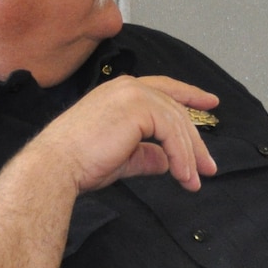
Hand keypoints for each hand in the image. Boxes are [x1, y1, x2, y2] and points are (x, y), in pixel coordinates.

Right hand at [30, 75, 219, 193]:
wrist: (57, 166)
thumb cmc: (80, 163)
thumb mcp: (122, 157)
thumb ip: (146, 155)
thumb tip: (167, 162)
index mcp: (120, 92)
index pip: (163, 88)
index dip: (189, 94)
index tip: (210, 101)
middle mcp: (127, 86)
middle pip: (175, 109)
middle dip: (195, 141)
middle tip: (208, 167)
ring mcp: (133, 94)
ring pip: (177, 123)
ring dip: (190, 155)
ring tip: (194, 181)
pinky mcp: (139, 107)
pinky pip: (172, 133)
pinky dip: (182, 157)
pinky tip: (183, 176)